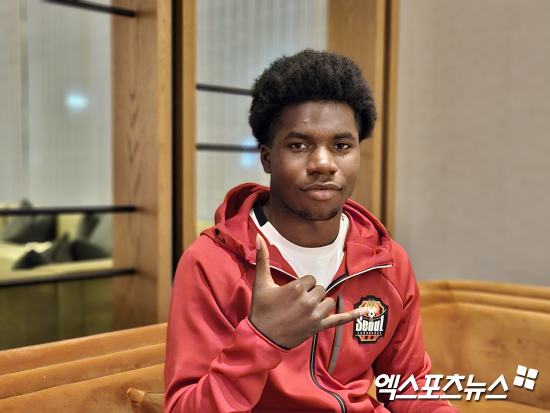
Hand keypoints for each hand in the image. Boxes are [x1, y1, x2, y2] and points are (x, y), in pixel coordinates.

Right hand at [248, 234, 366, 348]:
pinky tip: (364, 312)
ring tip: (305, 310)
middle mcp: (308, 301)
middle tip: (294, 304)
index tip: (290, 294)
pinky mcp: (319, 327)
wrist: (262, 337)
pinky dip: (352, 316)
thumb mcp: (261, 282)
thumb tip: (258, 236)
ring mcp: (315, 315)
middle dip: (310, 294)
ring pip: (328, 300)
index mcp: (296, 288)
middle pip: (319, 289)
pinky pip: (339, 320)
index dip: (301, 285)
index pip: (310, 279)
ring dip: (320, 303)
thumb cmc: (261, 309)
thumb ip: (262, 258)